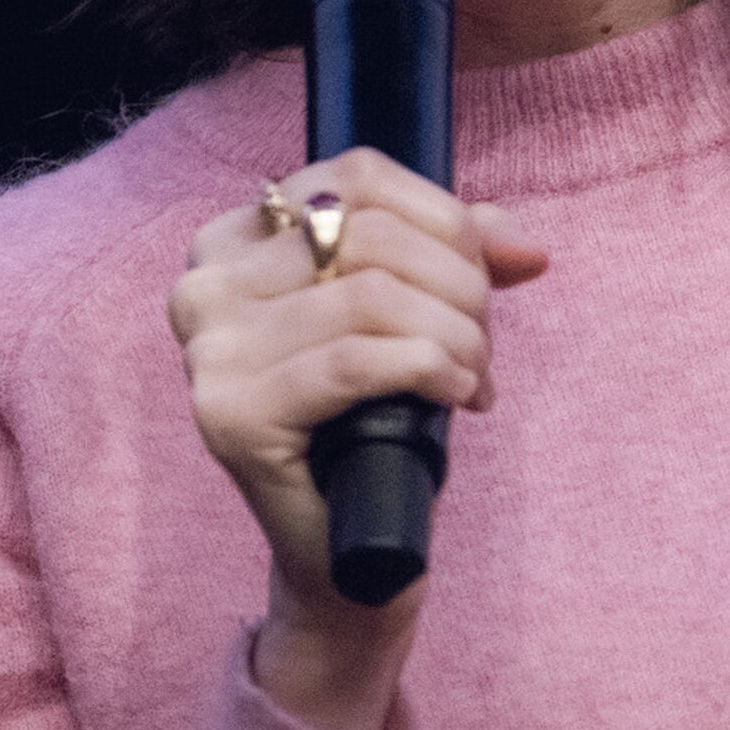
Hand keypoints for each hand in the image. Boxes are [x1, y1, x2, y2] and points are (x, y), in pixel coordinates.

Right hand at [169, 149, 545, 729]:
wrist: (346, 551)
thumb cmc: (374, 419)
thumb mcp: (415, 313)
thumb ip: (460, 256)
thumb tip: (526, 244)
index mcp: (236, 237)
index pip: (358, 178)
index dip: (446, 219)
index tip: (485, 276)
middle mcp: (204, 283)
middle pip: (370, 237)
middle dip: (458, 287)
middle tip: (480, 347)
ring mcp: (208, 352)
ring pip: (371, 296)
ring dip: (454, 335)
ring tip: (471, 376)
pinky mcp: (230, 415)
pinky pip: (353, 360)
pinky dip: (426, 368)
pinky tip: (456, 396)